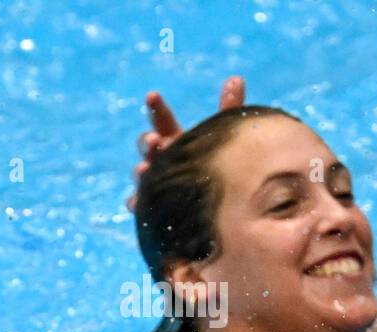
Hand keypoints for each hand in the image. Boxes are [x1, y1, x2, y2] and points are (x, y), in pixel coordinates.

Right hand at [126, 76, 245, 210]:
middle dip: (148, 142)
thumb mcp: (223, 136)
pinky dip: (139, 203)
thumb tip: (237, 78)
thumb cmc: (218, 164)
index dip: (157, 109)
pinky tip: (139, 203)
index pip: (162, 121)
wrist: (222, 208)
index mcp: (176, 140)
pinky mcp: (155, 208)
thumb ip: (229, 108)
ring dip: (142, 171)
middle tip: (155, 140)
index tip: (153, 95)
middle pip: (147, 146)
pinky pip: (142, 207)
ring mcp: (156, 183)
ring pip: (142, 175)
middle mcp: (162, 160)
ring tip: (145, 170)